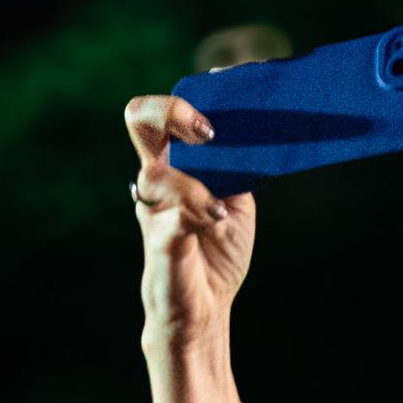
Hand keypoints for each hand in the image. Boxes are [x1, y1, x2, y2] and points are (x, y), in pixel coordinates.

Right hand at [124, 95, 253, 355]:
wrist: (206, 307)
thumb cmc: (217, 251)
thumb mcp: (238, 200)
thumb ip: (240, 167)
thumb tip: (263, 129)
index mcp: (174, 163)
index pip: (165, 112)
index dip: (190, 96)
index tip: (224, 95)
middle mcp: (156, 178)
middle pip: (139, 119)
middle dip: (172, 111)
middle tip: (207, 132)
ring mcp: (153, 209)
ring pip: (156, 175)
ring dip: (195, 186)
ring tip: (221, 208)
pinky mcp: (160, 241)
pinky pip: (172, 217)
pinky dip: (198, 212)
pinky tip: (217, 220)